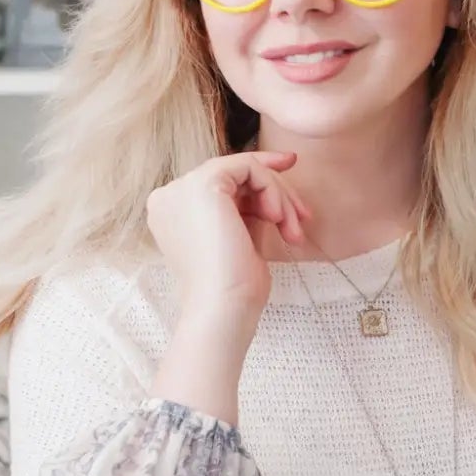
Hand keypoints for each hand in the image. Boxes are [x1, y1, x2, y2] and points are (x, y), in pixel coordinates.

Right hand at [146, 150, 309, 329]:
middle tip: (304, 216)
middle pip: (234, 175)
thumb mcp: (239, 239)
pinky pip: (248, 167)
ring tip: (292, 230)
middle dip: (276, 190)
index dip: (259, 180)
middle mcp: (171, 196)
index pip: (221, 185)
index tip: (291, 183)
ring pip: (244, 169)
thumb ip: (246, 211)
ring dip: (279, 196)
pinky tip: (278, 218)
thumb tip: (272, 191)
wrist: (223, 307)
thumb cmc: (234, 288)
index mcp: (174, 212)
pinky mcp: (203, 184)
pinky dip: (271, 189)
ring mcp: (183, 188)